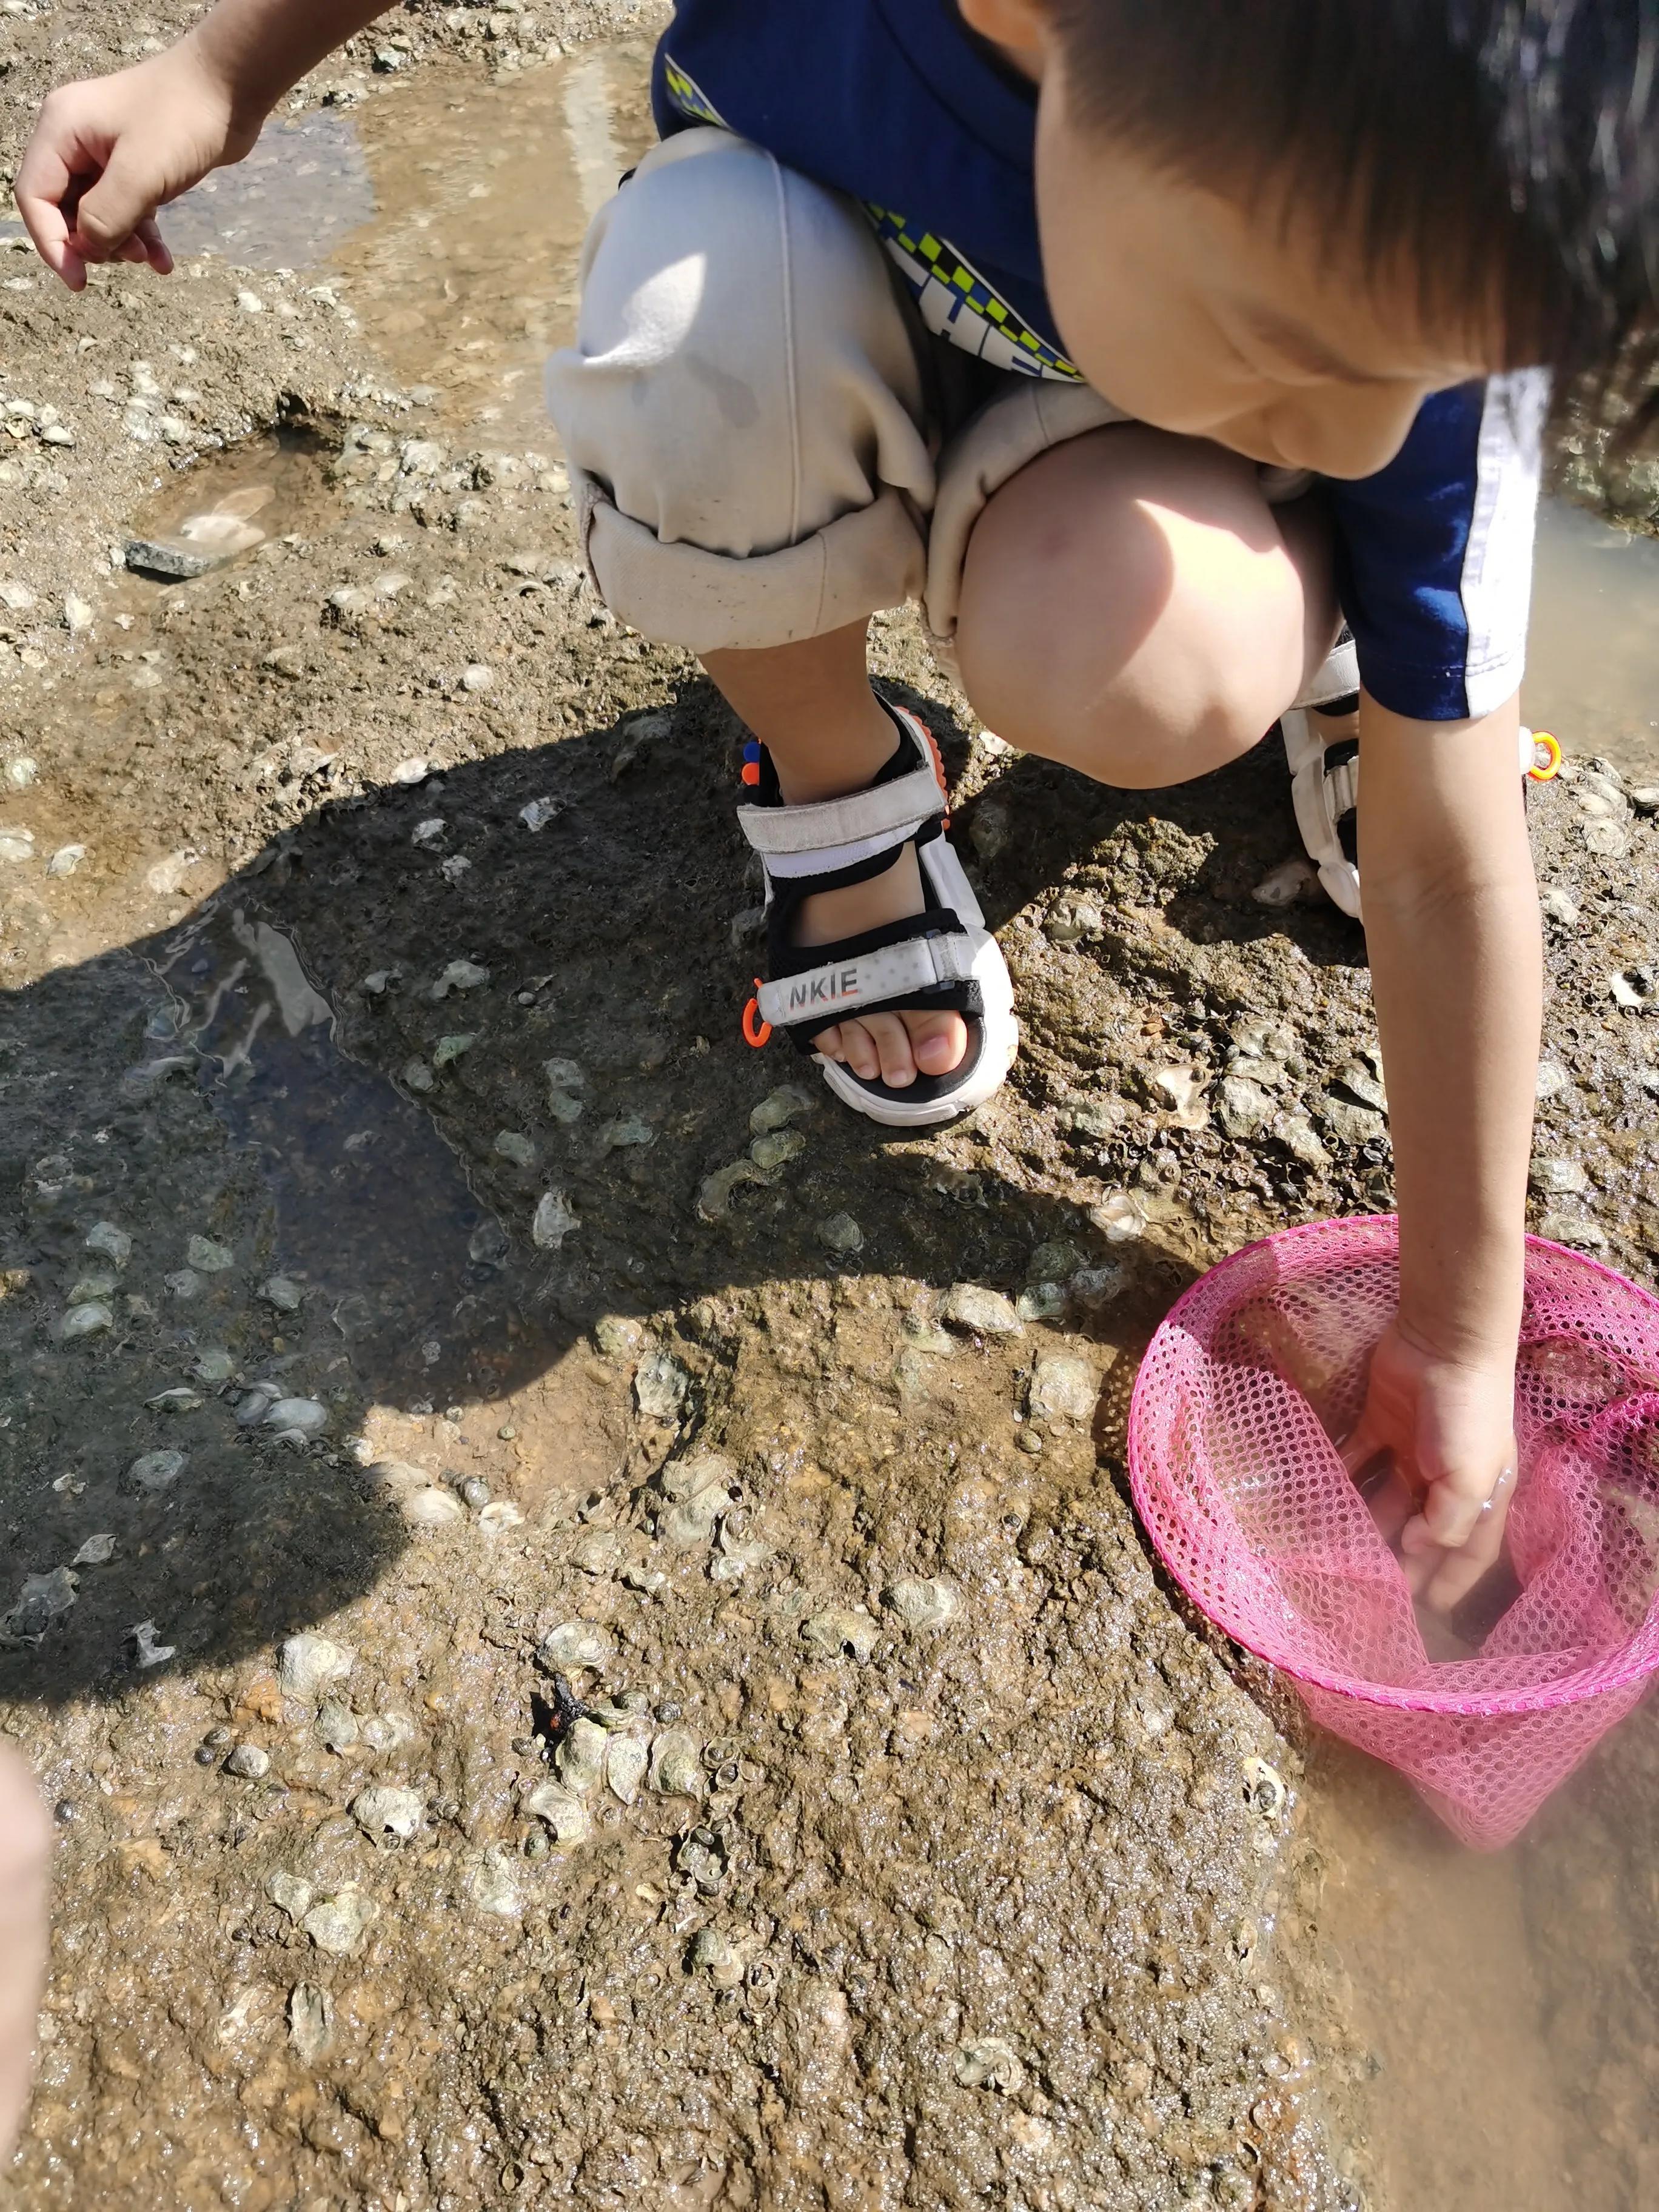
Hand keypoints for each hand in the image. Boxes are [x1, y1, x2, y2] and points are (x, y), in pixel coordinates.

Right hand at [14, 44, 259, 289]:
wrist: (230, 87)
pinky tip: (163, 262)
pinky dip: (143, 237)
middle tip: (128, 259)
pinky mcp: (136, 165)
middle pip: (65, 209)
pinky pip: (128, 210)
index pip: (35, 196)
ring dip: (121, 244)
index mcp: (62, 130)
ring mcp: (106, 152)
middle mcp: (76, 139)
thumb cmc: (182, 119)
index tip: (78, 280)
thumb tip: (87, 249)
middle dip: (93, 242)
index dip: (51, 242)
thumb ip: (105, 216)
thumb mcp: (140, 174)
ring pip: (98, 214)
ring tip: (149, 258)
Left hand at [1340, 1319, 1517, 1613]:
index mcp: (1480, 1494)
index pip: (1470, 1551)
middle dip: (1400, 1560)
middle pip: (1421, 1530)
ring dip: (1365, 1523)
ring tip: (1336, 1552)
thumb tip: (1416, 1547)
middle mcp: (1445, 1477)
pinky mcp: (1380, 1423)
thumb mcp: (1472, 1478)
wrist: (1444, 1343)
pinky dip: (1341, 1477)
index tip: (1429, 1612)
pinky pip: (1357, 1458)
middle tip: (1368, 1591)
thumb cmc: (1467, 1416)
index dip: (1453, 1581)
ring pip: (1385, 1498)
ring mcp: (1411, 1450)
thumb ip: (1448, 1523)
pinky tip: (1318, 1500)